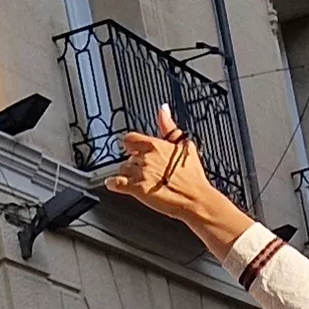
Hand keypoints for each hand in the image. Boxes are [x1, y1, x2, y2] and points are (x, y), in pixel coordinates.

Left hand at [106, 106, 247, 236]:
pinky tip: (114, 184)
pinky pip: (115, 184)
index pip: (130, 138)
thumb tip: (163, 109)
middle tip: (146, 171)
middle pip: (128, 157)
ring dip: (127, 175)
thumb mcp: (184, 145)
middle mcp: (146, 158)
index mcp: (155, 145)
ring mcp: (140, 174)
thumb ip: (168, 126)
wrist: (196, 199)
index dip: (132, 145)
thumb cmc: (193, 176)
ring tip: (139, 180)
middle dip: (135, 164)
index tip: (134, 150)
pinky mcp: (136, 190)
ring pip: (122, 170)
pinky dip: (113, 184)